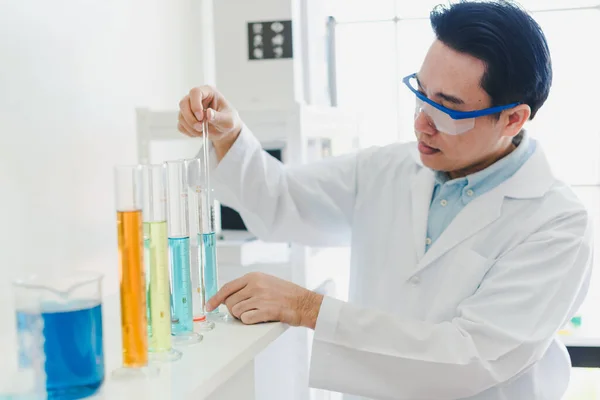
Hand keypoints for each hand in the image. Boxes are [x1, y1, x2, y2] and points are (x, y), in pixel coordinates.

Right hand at [177, 85, 242, 159]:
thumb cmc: (229, 120)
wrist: (225, 129)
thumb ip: (219, 117)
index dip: (195, 104)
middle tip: (200, 128)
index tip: (201, 117)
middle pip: (183, 103)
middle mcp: (196, 98)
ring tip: (203, 131)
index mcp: (208, 92)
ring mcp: (189, 108)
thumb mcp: (229, 120)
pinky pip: (181, 126)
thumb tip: (208, 113)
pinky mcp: (186, 119)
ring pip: (181, 116)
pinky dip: (189, 132)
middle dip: (190, 118)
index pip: (195, 92)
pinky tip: (199, 133)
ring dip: (190, 127)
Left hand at [206, 272, 323, 328]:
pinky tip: (260, 317)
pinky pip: (246, 319)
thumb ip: (248, 287)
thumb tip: (227, 298)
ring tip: (256, 313)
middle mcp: (256, 285)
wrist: (305, 303)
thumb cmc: (287, 294)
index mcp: (254, 277)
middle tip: (245, 311)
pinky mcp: (266, 310)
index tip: (209, 306)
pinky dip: (250, 321)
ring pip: (236, 311)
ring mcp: (261, 298)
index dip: (216, 298)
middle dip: (234, 310)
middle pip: (230, 302)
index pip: (227, 287)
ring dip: (243, 316)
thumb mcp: (266, 282)